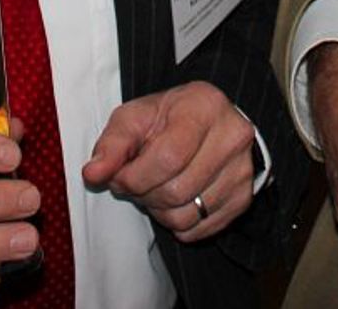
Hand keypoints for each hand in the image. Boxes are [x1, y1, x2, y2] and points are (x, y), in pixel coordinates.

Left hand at [83, 80, 252, 242]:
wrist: (208, 122)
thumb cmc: (168, 118)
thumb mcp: (134, 118)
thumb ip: (111, 145)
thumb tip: (93, 174)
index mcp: (204, 107)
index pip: (169, 158)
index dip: (136, 177)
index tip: (121, 176)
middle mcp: (233, 137)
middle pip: (177, 191)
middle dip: (144, 194)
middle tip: (137, 182)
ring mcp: (243, 170)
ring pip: (187, 215)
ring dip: (159, 211)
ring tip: (155, 189)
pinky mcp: (244, 198)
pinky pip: (199, 230)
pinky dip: (177, 223)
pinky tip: (174, 199)